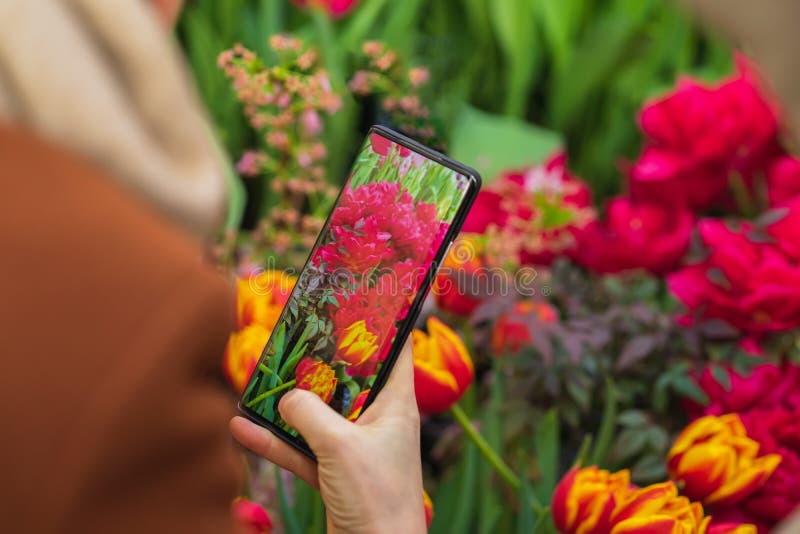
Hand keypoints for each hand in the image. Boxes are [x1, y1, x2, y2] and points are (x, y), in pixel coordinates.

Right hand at [230, 340, 425, 533]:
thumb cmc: (376, 498)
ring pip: (317, 414)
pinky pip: (300, 450)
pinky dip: (274, 441)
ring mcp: (353, 448)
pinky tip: (242, 428)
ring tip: (257, 379)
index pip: (395, 352)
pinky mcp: (333, 474)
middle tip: (293, 334)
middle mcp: (376, 421)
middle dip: (318, 362)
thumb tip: (285, 397)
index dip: (381, 325)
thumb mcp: (340, 446)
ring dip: (287, 403)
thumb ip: (310, 413)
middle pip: (347, 380)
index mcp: (395, 406)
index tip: (358, 301)